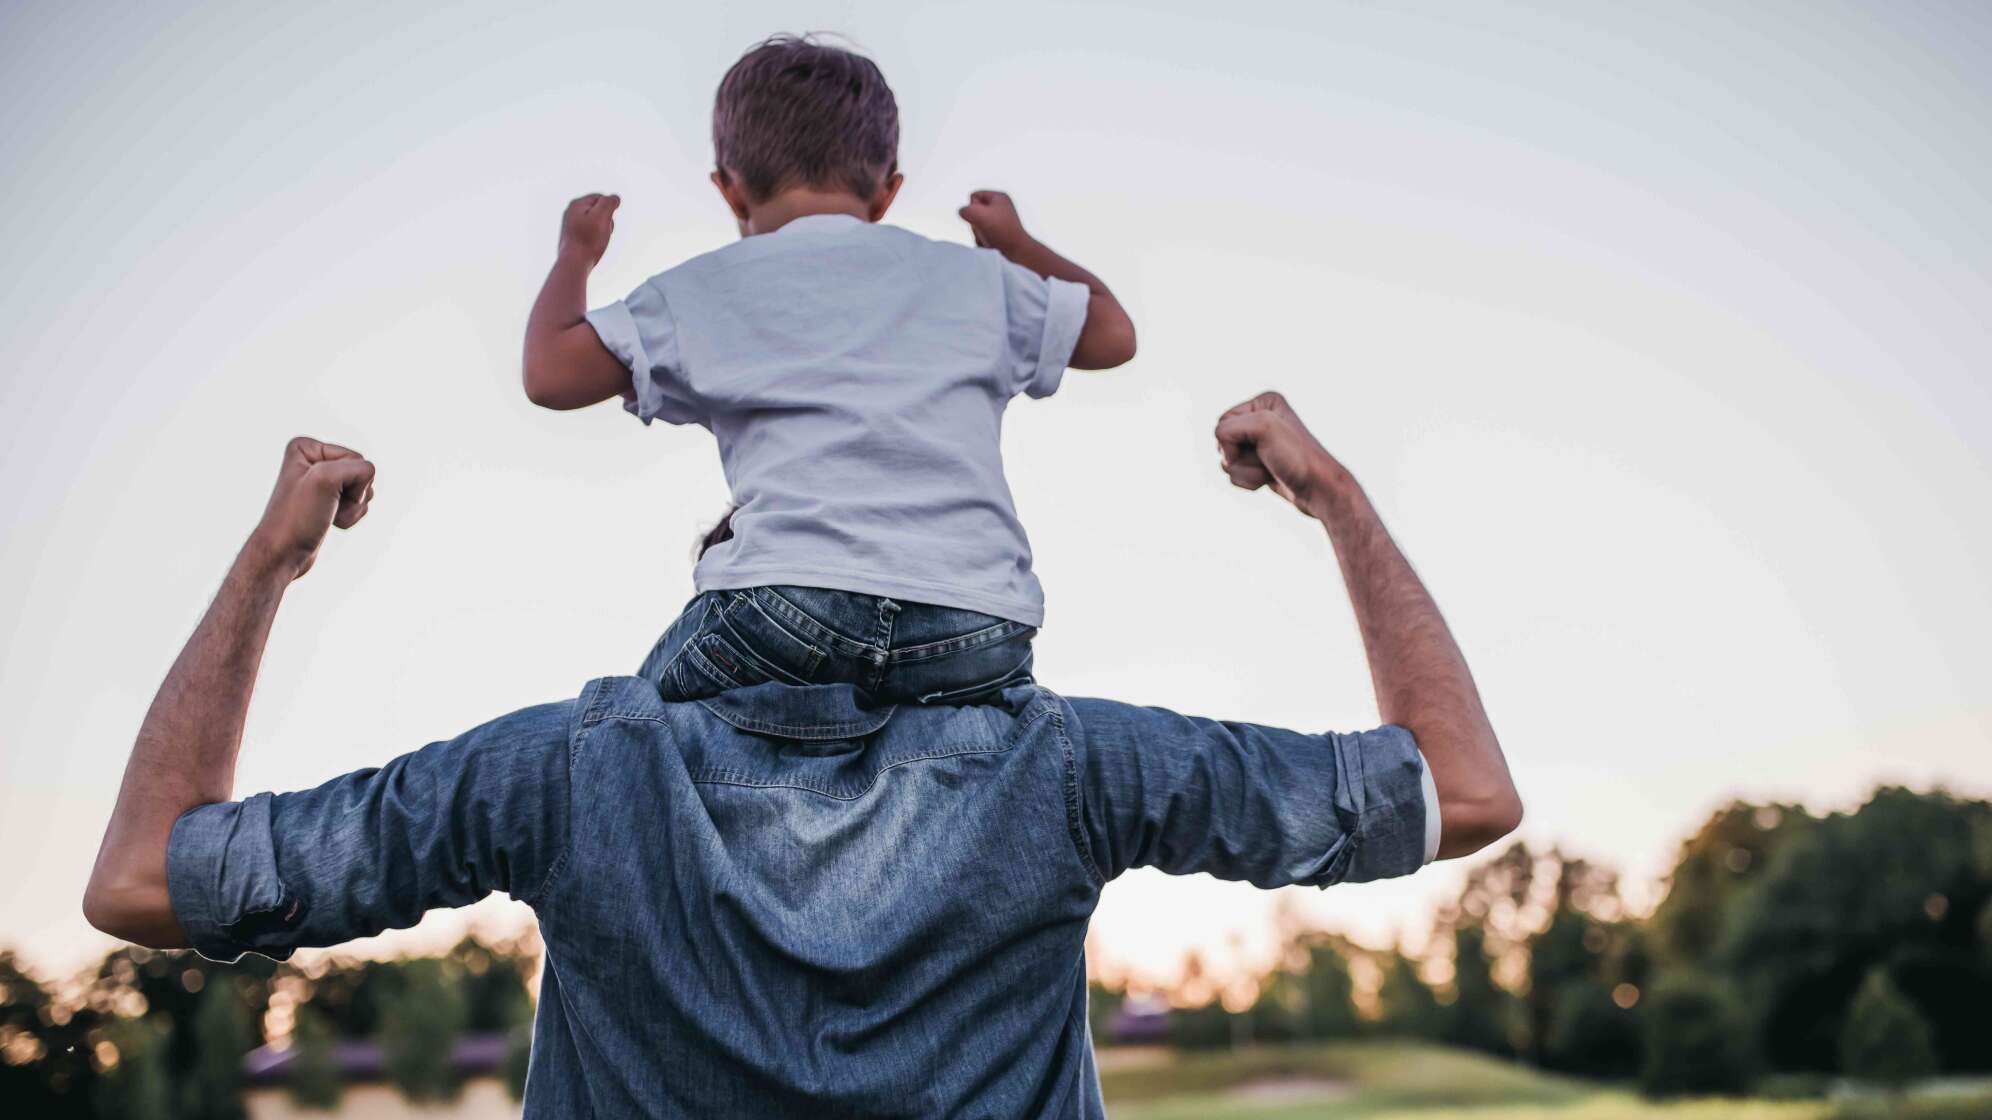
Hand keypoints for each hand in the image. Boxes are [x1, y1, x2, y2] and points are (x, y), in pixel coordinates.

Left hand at [250, 438, 375, 580]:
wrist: (283, 553)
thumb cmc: (298, 518)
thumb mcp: (325, 480)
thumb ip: (358, 468)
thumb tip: (369, 479)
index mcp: (305, 448)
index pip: (356, 458)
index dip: (349, 482)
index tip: (322, 496)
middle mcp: (312, 460)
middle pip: (361, 472)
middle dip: (353, 495)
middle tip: (326, 507)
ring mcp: (321, 482)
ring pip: (364, 489)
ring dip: (353, 508)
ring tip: (328, 516)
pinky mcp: (328, 500)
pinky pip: (358, 503)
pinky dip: (351, 516)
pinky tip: (331, 522)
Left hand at [559, 193, 619, 265]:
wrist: (574, 264)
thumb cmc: (588, 241)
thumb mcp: (602, 216)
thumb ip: (609, 202)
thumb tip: (615, 198)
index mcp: (576, 204)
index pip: (601, 198)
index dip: (609, 211)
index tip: (605, 223)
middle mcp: (570, 212)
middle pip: (598, 211)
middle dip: (606, 221)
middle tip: (601, 233)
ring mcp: (570, 225)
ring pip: (595, 224)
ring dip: (601, 232)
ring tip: (597, 242)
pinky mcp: (572, 238)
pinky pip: (589, 234)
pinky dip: (594, 240)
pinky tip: (592, 248)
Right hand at [958, 190, 1030, 253]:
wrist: (1018, 252)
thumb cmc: (1002, 231)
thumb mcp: (977, 213)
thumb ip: (965, 210)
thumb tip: (964, 215)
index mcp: (999, 197)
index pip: (974, 196)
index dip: (973, 208)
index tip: (984, 217)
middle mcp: (1001, 208)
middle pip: (974, 212)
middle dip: (975, 223)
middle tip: (987, 229)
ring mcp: (1000, 222)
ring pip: (977, 226)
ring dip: (979, 234)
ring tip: (990, 238)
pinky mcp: (999, 234)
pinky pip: (982, 236)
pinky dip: (984, 241)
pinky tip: (993, 244)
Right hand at [1215, 392, 1350, 513]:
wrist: (1319, 490)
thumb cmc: (1297, 458)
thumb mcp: (1263, 428)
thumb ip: (1228, 429)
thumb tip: (1222, 454)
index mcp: (1264, 402)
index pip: (1222, 423)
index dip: (1233, 442)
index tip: (1261, 447)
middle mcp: (1262, 419)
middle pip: (1222, 443)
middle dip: (1239, 459)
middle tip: (1267, 460)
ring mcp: (1260, 443)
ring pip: (1226, 461)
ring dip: (1245, 473)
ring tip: (1269, 471)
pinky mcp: (1260, 463)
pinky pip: (1235, 474)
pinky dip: (1247, 481)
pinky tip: (1267, 479)